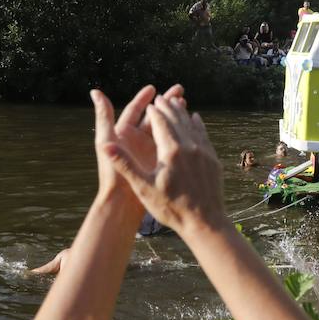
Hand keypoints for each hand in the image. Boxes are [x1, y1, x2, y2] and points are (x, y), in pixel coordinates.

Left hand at [92, 85, 181, 195]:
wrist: (121, 204)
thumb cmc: (111, 174)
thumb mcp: (106, 142)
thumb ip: (103, 117)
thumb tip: (95, 92)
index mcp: (123, 134)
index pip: (134, 111)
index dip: (143, 99)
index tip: (153, 88)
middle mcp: (136, 141)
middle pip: (152, 117)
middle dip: (165, 103)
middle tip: (179, 90)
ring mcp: (148, 151)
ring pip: (163, 129)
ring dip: (174, 116)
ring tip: (186, 104)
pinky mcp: (158, 162)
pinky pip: (170, 144)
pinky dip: (179, 135)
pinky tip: (190, 129)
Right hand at [109, 91, 226, 234]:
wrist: (204, 222)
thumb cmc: (171, 207)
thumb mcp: (143, 187)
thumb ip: (125, 164)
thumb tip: (105, 146)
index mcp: (171, 151)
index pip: (161, 122)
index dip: (155, 111)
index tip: (151, 102)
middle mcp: (189, 147)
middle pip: (178, 119)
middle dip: (169, 107)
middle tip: (162, 97)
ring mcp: (204, 152)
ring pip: (192, 125)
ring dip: (183, 113)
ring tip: (177, 103)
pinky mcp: (213, 160)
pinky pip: (204, 135)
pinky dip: (198, 124)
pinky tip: (196, 119)